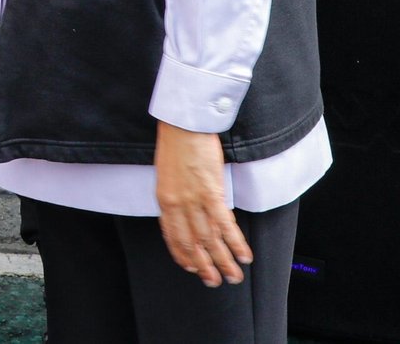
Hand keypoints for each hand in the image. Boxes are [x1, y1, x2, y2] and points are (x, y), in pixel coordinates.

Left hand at [154, 121, 252, 287]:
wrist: (183, 125)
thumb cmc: (175, 144)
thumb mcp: (167, 174)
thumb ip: (176, 196)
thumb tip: (191, 213)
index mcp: (164, 199)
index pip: (172, 236)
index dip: (183, 255)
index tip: (191, 268)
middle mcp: (177, 204)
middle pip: (192, 242)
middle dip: (204, 265)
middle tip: (214, 282)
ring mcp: (194, 200)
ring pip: (210, 239)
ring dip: (223, 261)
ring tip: (232, 277)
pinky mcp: (211, 193)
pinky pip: (225, 225)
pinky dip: (236, 243)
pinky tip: (244, 256)